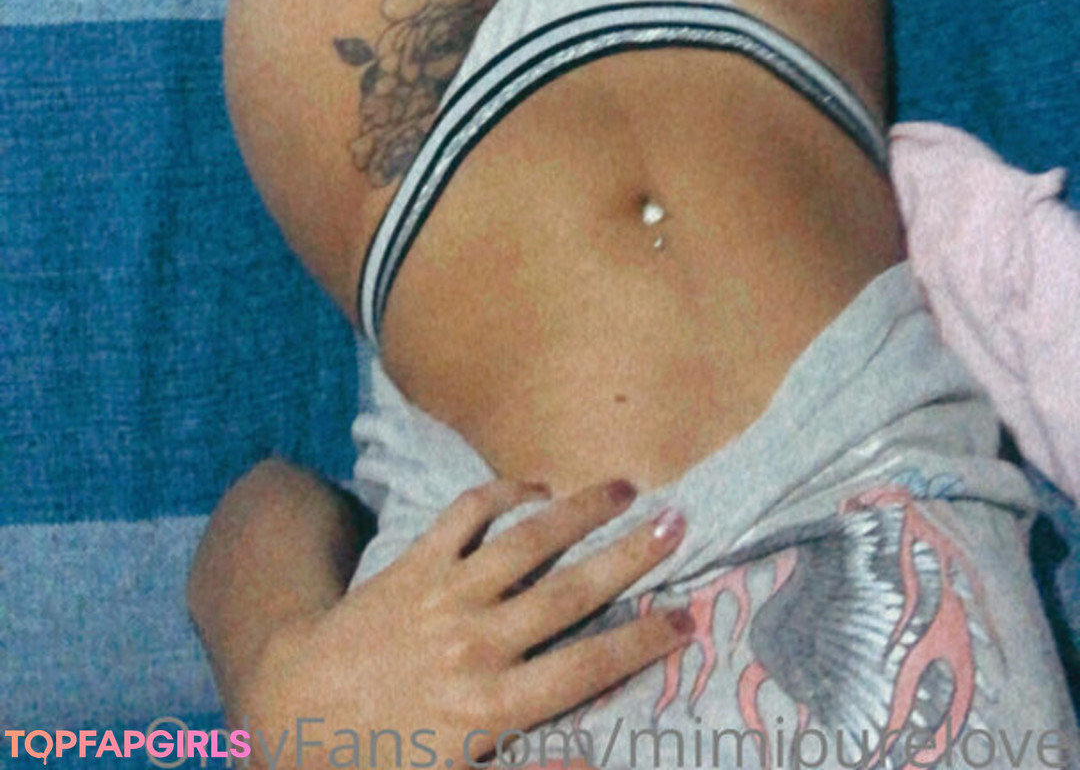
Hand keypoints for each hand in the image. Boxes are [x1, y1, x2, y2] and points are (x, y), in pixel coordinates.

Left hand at [235, 475, 690, 768]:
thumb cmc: (376, 763)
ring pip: (524, 543)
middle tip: (680, 523)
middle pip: (568, 592)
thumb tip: (596, 767)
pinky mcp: (411, 566)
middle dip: (629, 556)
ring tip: (624, 487)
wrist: (291, 715)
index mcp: (491, 708)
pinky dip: (500, 494)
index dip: (640, 643)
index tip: (688, 618)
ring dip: (578, 511)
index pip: (584, 669)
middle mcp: (476, 645)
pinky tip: (534, 486)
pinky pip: (463, 516)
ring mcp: (443, 598)